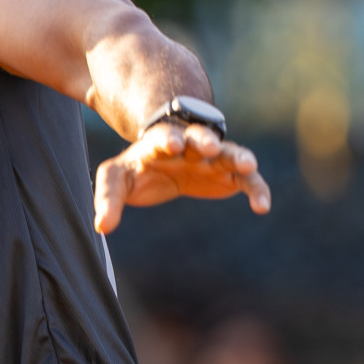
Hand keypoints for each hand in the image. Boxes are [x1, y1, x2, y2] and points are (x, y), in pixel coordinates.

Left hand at [93, 121, 270, 234]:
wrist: (163, 161)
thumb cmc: (139, 168)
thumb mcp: (116, 179)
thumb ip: (108, 199)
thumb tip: (102, 227)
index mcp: (159, 142)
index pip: (163, 136)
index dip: (167, 139)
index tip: (172, 144)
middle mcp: (190, 145)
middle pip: (199, 136)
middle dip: (204, 139)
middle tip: (209, 146)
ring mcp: (212, 157)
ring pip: (229, 152)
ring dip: (238, 157)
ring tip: (248, 166)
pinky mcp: (229, 174)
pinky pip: (247, 180)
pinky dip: (257, 189)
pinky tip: (262, 206)